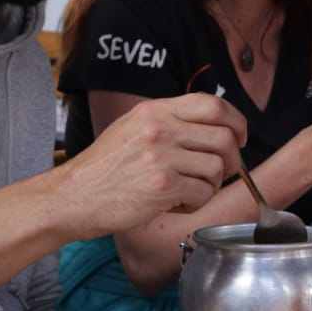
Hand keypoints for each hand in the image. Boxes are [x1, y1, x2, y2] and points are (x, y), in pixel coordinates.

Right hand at [59, 93, 245, 237]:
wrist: (73, 195)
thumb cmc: (104, 168)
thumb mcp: (133, 128)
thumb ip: (170, 122)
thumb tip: (216, 129)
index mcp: (155, 110)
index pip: (214, 105)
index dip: (236, 122)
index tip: (238, 138)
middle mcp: (160, 128)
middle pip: (224, 138)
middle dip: (230, 161)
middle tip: (216, 174)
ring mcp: (161, 157)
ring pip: (217, 169)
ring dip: (208, 186)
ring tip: (183, 192)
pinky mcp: (162, 186)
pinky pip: (203, 194)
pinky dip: (194, 204)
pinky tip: (173, 204)